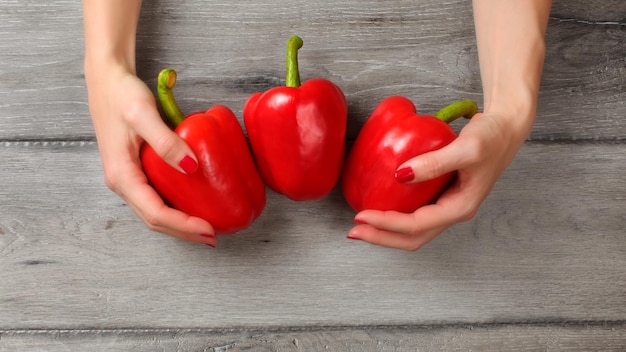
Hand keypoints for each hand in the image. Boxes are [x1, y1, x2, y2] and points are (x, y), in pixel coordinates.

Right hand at [85, 68, 216, 246]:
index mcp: (121, 175)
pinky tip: (193, 206)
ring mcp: (128, 178)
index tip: (209, 229)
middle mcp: (122, 183)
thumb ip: (165, 141)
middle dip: (184, 232)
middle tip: (214, 238)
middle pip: (155, 220)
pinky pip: (156, 198)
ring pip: (154, 212)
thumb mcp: (143, 114)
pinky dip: (175, 208)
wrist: (106, 79)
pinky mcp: (136, 171)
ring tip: (206, 229)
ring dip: (180, 224)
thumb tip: (191, 167)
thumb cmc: (121, 94)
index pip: (155, 213)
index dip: (183, 225)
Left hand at [347, 111, 529, 250]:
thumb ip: (435, 162)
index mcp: (459, 208)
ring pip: (413, 229)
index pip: (416, 225)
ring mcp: (446, 205)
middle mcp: (451, 212)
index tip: (361, 215)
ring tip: (362, 224)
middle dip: (381, 237)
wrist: (505, 128)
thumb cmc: (491, 138)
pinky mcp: (440, 194)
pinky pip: (414, 212)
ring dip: (386, 230)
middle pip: (412, 238)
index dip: (386, 224)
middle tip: (353, 230)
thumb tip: (400, 174)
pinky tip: (379, 204)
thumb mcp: (466, 149)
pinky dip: (394, 214)